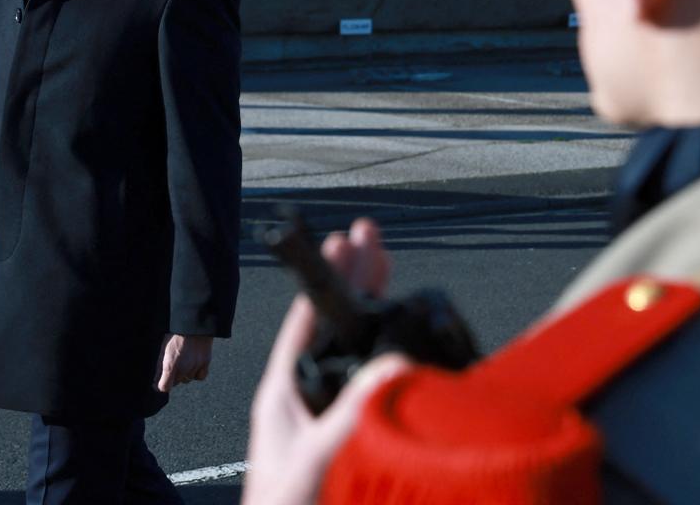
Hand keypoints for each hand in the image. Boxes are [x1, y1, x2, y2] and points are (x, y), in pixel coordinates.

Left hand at [157, 333, 213, 392]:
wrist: (194, 324)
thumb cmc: (176, 334)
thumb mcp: (163, 349)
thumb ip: (160, 367)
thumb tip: (155, 382)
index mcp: (171, 365)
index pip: (164, 387)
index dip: (160, 386)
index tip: (159, 382)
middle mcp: (184, 369)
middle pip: (176, 382)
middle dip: (172, 377)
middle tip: (173, 364)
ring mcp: (195, 366)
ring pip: (187, 379)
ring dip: (184, 374)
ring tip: (184, 361)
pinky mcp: (205, 363)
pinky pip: (199, 377)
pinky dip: (196, 374)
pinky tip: (193, 365)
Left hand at [243, 219, 405, 504]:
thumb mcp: (314, 458)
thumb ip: (352, 414)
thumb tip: (396, 364)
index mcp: (285, 392)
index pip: (306, 320)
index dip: (327, 278)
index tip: (345, 241)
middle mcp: (307, 398)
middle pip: (335, 327)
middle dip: (358, 284)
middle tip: (373, 241)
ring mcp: (328, 418)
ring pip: (356, 355)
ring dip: (377, 317)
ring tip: (391, 277)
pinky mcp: (352, 441)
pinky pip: (375, 391)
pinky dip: (393, 363)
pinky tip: (413, 348)